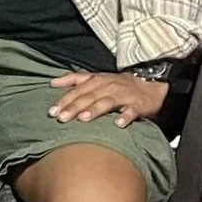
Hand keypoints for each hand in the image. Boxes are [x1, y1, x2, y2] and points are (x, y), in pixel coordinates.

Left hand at [48, 71, 167, 127]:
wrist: (150, 84)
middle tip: (62, 118)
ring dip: (95, 110)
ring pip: (106, 102)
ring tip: (83, 119)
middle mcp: (108, 87)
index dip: (64, 100)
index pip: (76, 91)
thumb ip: (73, 79)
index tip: (51, 111)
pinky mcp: (138, 105)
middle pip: (88, 97)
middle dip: (74, 107)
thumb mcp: (95, 78)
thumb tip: (52, 82)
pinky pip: (131, 111)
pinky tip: (118, 124)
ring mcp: (123, 96)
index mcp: (96, 81)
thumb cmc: (117, 84)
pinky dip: (125, 117)